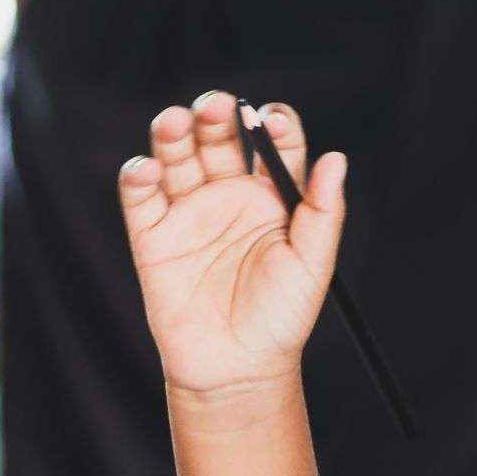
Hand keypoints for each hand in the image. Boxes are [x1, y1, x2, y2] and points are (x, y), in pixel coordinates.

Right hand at [121, 91, 347, 398]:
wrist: (236, 368)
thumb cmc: (281, 319)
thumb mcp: (313, 265)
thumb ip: (323, 210)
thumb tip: (336, 158)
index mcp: (272, 196)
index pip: (272, 141)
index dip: (272, 123)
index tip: (272, 119)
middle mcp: (228, 195)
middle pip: (218, 137)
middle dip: (216, 115)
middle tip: (218, 107)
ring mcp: (189, 211)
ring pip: (177, 155)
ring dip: (175, 132)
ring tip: (178, 122)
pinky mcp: (153, 235)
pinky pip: (141, 195)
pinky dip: (140, 175)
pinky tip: (149, 169)